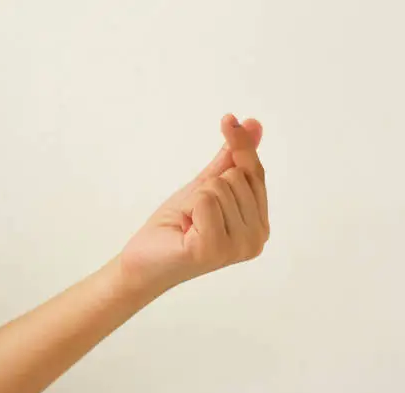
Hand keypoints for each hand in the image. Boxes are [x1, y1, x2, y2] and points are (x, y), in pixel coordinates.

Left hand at [121, 114, 268, 290]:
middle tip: (195, 214)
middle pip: (237, 176)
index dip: (239, 146)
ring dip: (194, 200)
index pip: (255, 173)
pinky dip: (187, 208)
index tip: (227, 120)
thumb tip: (254, 124)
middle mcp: (257, 239)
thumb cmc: (177, 226)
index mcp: (260, 225)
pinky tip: (185, 231)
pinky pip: (204, 199)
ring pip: (219, 186)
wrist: (144, 261)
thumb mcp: (206, 185)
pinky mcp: (214, 249)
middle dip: (207, 187)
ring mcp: (238, 247)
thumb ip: (232, 158)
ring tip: (189, 224)